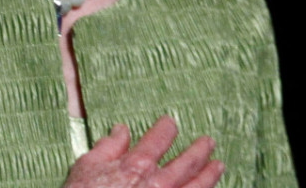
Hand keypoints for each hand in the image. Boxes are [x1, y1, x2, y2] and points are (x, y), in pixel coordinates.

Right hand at [63, 116, 223, 187]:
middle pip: (188, 162)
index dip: (167, 127)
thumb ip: (107, 147)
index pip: (159, 138)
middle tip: (208, 142)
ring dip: (210, 174)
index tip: (170, 122)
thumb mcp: (87, 166)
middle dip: (200, 150)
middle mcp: (158, 183)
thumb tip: (120, 131)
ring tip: (218, 166)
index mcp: (137, 165)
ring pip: (198, 186)